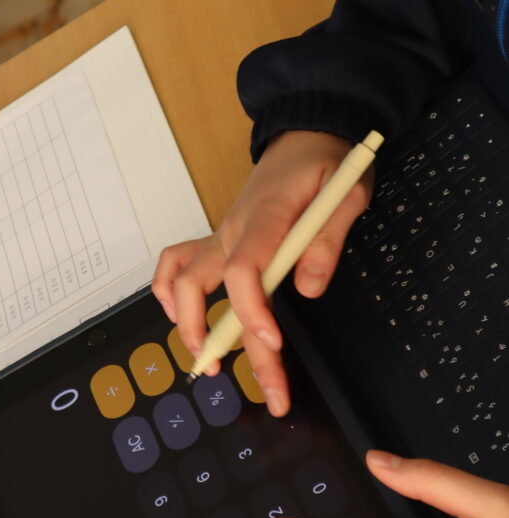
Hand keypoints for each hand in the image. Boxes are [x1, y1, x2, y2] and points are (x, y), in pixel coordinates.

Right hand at [152, 131, 370, 414]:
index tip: (272, 345)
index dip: (251, 312)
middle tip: (248, 380)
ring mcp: (220, 236)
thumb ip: (327, 241)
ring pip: (181, 280)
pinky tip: (182, 319)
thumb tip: (307, 287)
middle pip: (200, 286)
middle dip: (214, 338)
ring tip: (209, 362)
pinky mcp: (218, 242)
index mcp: (265, 218)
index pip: (243, 270)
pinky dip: (169, 292)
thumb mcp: (347, 195)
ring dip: (186, 323)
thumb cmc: (327, 166)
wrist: (304, 137)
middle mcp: (232, 230)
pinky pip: (177, 263)